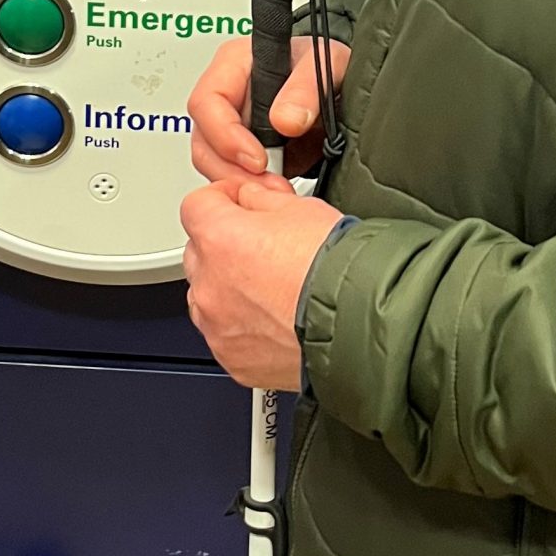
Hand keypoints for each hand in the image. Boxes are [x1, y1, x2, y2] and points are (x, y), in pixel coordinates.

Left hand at [180, 177, 342, 390]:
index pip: (196, 205)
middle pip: (198, 251)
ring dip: (227, 287)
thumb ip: (261, 198)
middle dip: (223, 245)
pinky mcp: (232, 357)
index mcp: (220, 239)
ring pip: (207, 296)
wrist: (359, 326)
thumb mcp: (303, 209)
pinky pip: (224, 333)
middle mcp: (210, 284)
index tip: (238, 203)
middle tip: (262, 247)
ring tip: (271, 289)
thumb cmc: (337, 271)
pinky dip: (241, 325)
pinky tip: (274, 319)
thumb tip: (250, 199)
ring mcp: (217, 325)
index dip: (221, 199)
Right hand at [188, 34, 351, 184]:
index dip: (226, 135)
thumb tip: (285, 120)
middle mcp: (226, 95)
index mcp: (234, 63)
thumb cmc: (325, 65)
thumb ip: (306, 88)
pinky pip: (231, 175)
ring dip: (241, 182)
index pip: (207, 102)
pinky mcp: (240, 152)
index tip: (258, 159)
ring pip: (212, 162)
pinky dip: (250, 188)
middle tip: (269, 184)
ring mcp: (230, 125)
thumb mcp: (327, 63)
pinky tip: (275, 189)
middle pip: (203, 139)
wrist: (340, 89)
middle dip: (232, 170)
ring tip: (277, 188)